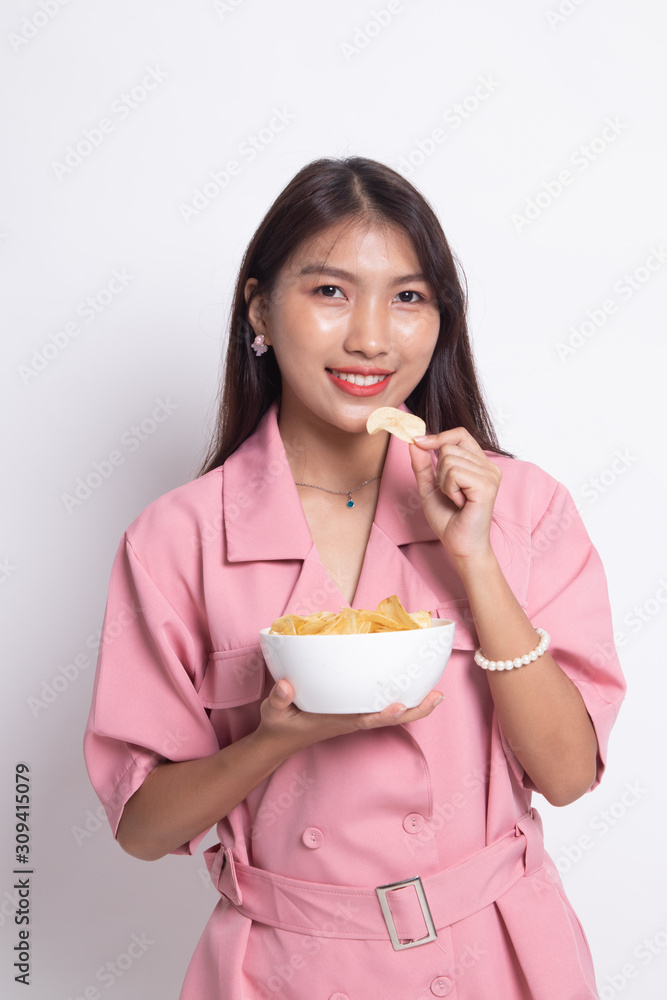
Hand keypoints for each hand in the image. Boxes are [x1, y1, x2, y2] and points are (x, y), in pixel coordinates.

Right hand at [255, 680, 443, 757]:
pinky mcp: (351, 714)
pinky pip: (380, 709)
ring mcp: (352, 718)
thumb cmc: (278, 727)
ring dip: (413, 706)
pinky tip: (410, 691)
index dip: (384, 714)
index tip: (401, 705)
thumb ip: (278, 698)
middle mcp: (349, 721)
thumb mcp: (273, 712)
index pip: (364, 719)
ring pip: (388, 715)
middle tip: (438, 695)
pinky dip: (398, 702)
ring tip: (435, 692)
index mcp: (334, 722)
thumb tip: (286, 684)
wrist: (278, 744)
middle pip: (387, 718)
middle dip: (414, 710)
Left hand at [409, 427, 501, 560]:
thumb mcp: (429, 487)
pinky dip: (449, 489)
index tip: (418, 442)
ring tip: (456, 499)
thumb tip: (414, 441)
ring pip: (449, 459)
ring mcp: (490, 474)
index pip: (459, 434)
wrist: (459, 544)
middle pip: (449, 447)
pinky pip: (455, 473)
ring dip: (444, 483)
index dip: (438, 437)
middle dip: (439, 472)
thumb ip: (422, 464)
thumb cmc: (448, 519)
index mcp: (478, 463)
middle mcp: (488, 466)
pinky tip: (460, 502)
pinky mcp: (487, 485)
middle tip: (451, 494)